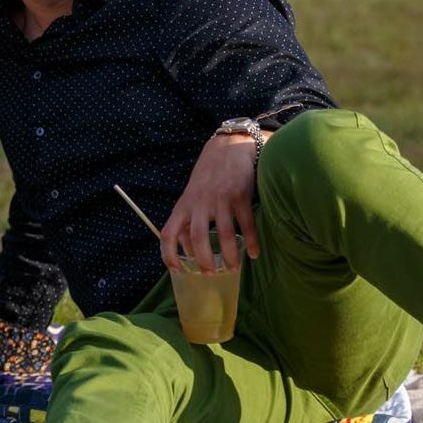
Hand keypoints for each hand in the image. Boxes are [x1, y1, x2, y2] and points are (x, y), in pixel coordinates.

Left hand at [161, 132, 269, 272]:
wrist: (228, 148)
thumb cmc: (207, 176)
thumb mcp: (190, 196)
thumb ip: (186, 219)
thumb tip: (186, 250)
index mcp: (184, 205)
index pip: (168, 232)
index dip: (168, 254)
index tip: (176, 270)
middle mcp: (200, 203)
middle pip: (197, 237)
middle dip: (204, 260)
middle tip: (211, 274)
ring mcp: (220, 199)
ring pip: (225, 234)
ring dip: (230, 256)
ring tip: (233, 268)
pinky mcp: (240, 196)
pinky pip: (247, 224)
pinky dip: (252, 242)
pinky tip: (254, 254)